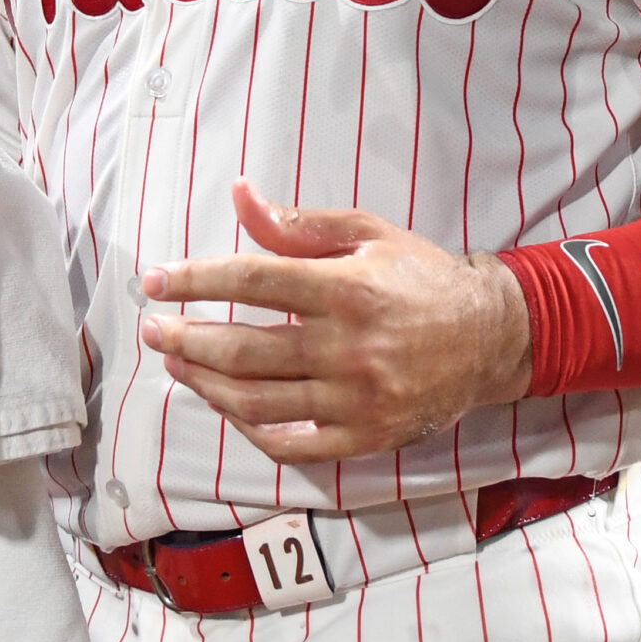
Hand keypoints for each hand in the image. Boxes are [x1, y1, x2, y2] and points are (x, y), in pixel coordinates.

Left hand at [138, 178, 533, 466]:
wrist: (489, 337)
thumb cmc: (422, 277)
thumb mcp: (368, 233)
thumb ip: (299, 223)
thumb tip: (241, 197)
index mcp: (347, 288)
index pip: (252, 281)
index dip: (195, 280)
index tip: (155, 281)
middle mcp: (348, 347)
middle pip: (242, 348)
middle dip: (184, 337)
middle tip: (151, 327)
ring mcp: (355, 400)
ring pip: (256, 400)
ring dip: (204, 381)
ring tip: (177, 361)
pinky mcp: (363, 437)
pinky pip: (289, 444)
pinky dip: (247, 428)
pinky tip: (225, 404)